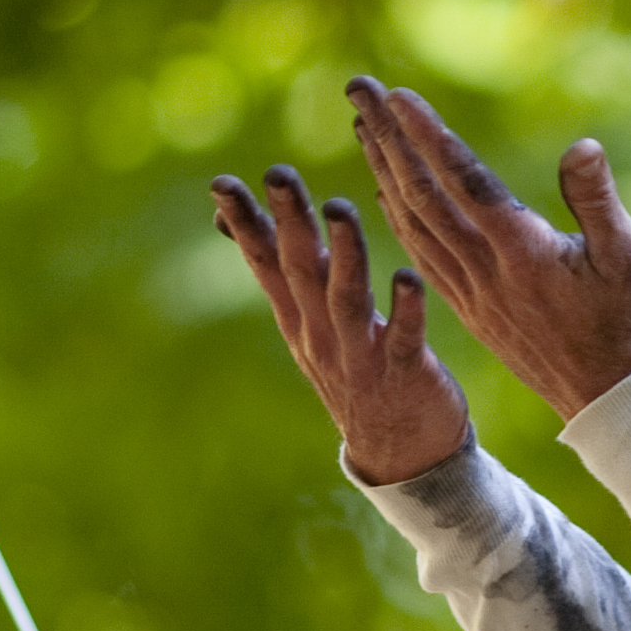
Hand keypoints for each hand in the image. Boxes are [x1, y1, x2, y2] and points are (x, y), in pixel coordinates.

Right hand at [211, 165, 471, 484]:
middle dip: (290, 223)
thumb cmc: (358, 369)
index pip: (266, 264)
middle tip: (279, 175)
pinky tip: (408, 277)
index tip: (222, 183)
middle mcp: (321, 336)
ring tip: (341, 209)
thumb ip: (282, 270)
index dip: (245, 224)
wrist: (399, 454)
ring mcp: (360, 357)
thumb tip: (232, 219)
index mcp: (299, 319)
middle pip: (302, 272)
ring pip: (348, 300)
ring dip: (345, 254)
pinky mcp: (404, 374)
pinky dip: (405, 309)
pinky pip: (403, 338)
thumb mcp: (309, 321)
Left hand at [344, 76, 630, 423]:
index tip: (396, 95)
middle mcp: (485, 268)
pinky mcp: (469, 308)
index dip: (427, 135)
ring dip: (383, 170)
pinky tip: (385, 193)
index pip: (463, 180)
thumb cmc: (630, 322)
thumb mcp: (629, 257)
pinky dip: (396, 216)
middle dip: (389, 138)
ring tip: (363, 126)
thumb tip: (582, 146)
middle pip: (423, 194)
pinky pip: (420, 254)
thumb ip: (598, 200)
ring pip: (412, 222)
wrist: (609, 400)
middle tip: (360, 89)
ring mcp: (471, 291)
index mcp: (522, 249)